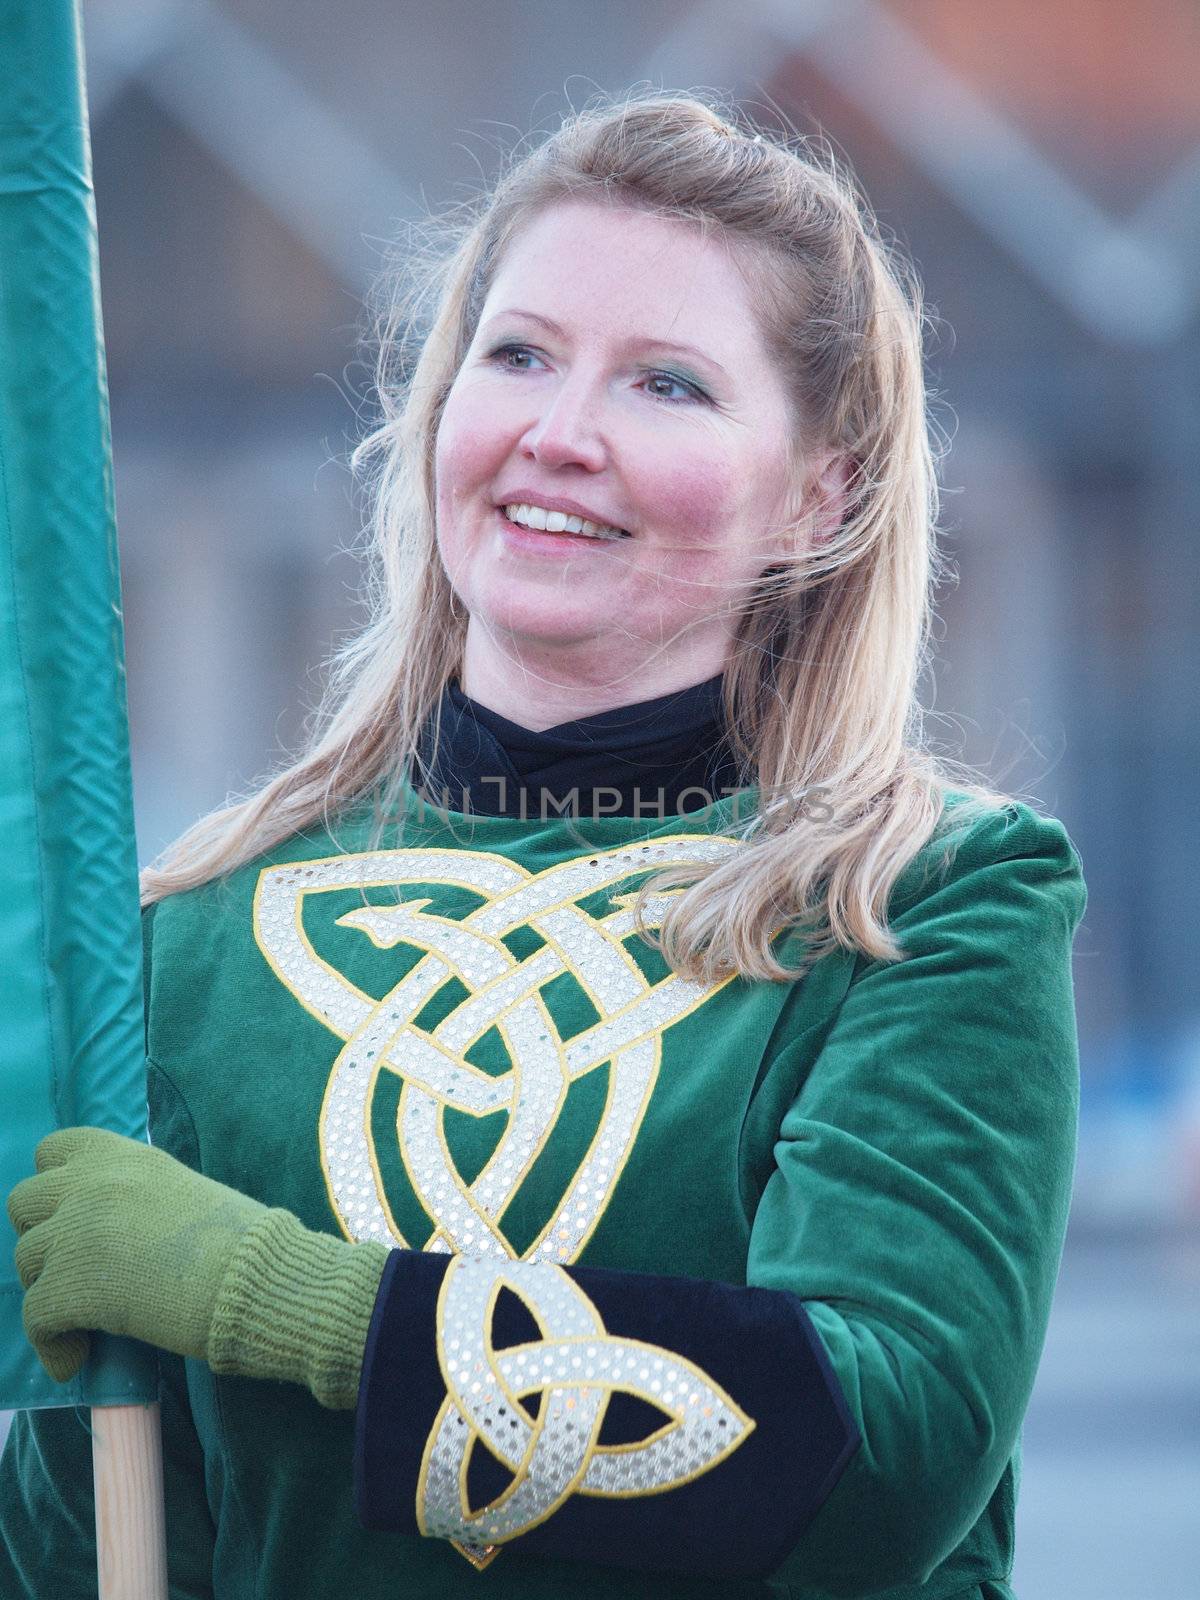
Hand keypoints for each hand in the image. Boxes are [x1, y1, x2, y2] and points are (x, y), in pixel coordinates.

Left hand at [7, 1126, 270, 1382]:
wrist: (251, 1277)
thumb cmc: (238, 1239)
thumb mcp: (181, 1191)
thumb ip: (136, 1197)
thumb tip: (111, 1234)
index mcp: (122, 1155)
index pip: (53, 1150)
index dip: (53, 1186)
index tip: (69, 1215)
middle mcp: (89, 1183)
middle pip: (24, 1203)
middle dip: (42, 1235)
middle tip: (73, 1267)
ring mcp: (73, 1232)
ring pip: (25, 1261)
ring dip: (46, 1289)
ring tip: (79, 1320)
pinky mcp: (67, 1287)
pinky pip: (34, 1319)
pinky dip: (51, 1344)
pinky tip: (75, 1360)